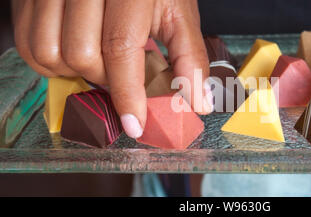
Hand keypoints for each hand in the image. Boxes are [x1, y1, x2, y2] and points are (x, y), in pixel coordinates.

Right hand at [12, 0, 212, 138]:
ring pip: (48, 53)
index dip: (128, 93)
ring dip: (74, 72)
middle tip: (118, 72)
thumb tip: (198, 102)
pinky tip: (71, 54)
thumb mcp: (178, 13)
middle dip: (103, 78)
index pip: (120, 47)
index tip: (134, 125)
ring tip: (96, 60)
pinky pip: (28, 44)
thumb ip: (189, 56)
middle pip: (81, 55)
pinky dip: (49, 62)